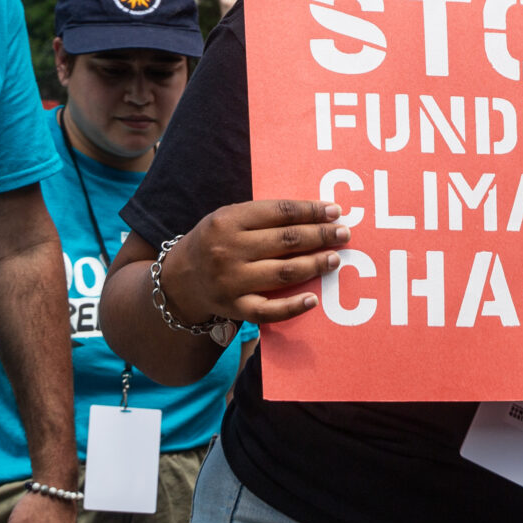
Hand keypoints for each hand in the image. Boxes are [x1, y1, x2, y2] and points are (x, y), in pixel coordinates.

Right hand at [160, 199, 352, 325]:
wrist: (179, 281)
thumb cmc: (214, 243)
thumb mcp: (228, 219)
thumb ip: (263, 216)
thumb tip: (314, 214)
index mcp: (228, 220)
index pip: (279, 212)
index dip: (311, 211)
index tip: (334, 211)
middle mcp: (229, 250)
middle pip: (286, 241)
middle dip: (321, 236)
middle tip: (343, 234)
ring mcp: (231, 281)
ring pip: (284, 273)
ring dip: (315, 265)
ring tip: (335, 258)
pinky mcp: (234, 307)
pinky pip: (268, 311)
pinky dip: (293, 306)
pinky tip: (313, 299)